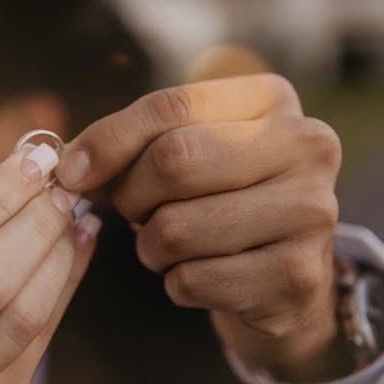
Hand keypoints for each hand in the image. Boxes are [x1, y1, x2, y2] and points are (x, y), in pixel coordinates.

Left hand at [56, 74, 350, 382]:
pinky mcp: (299, 277)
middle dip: (132, 196)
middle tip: (134, 212)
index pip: (171, 106)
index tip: (71, 172)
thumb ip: (128, 145)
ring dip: (151, 246)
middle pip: (175, 161)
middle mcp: (308, 146)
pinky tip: (202, 274)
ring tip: (171, 244)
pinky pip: (193, 281)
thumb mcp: (182, 151)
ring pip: (177, 228)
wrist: (281, 274)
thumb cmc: (218, 198)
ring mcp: (314, 212)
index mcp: (273, 99)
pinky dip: (177, 284)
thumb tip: (70, 167)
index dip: (109, 140)